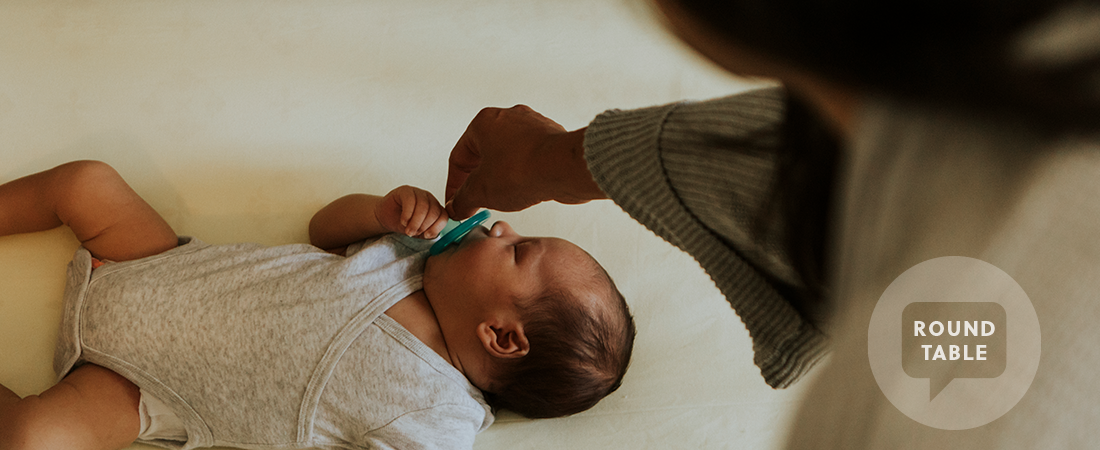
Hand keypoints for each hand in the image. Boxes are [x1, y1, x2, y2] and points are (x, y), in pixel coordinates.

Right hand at [375, 186, 448, 238]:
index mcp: (436, 208)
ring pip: (423, 207)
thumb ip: (427, 233)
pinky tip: (403, 221)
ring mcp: (418, 193)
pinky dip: (407, 214)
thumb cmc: (403, 223)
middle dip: (424, 226)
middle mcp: (429, 199)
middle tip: (413, 233)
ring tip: (408, 230)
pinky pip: (410, 201)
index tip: (426, 235)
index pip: (444, 216)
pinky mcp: (406, 190)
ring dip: (415, 222)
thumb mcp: (418, 232)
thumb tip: (432, 235)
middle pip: (434, 212)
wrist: (386, 216)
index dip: (436, 227)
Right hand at [444, 105, 605, 219]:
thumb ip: (463, 200)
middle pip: (484, 154)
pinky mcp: (551, 139)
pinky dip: (523, 174)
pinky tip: (525, 190)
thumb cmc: (524, 169)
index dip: (454, 186)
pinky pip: (530, 159)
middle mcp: (509, 118)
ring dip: (501, 177)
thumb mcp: (481, 191)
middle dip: (479, 181)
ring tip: (502, 198)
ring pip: (508, 156)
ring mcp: (533, 127)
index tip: (457, 202)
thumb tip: (458, 207)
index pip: (459, 157)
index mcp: (484, 122)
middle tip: (477, 201)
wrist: (565, 168)